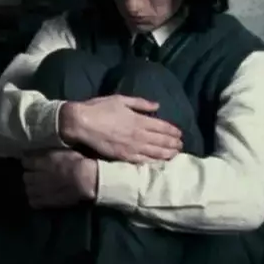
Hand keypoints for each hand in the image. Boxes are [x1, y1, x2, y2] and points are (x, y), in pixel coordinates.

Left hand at [22, 149, 97, 209]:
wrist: (86, 180)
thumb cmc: (78, 163)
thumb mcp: (62, 151)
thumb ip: (49, 153)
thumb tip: (43, 153)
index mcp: (40, 162)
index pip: (25, 162)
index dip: (29, 162)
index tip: (32, 162)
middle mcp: (36, 176)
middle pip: (25, 176)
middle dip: (30, 175)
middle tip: (36, 175)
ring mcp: (40, 190)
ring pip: (28, 189)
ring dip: (32, 187)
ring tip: (38, 186)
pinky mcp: (45, 202)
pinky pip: (33, 202)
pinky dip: (35, 199)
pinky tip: (40, 197)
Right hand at [59, 96, 183, 163]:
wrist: (82, 123)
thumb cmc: (100, 108)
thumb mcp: (121, 100)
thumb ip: (140, 103)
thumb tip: (157, 106)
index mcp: (139, 120)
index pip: (162, 126)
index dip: (173, 131)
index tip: (180, 134)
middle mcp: (138, 135)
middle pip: (161, 140)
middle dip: (173, 143)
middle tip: (182, 146)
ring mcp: (131, 147)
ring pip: (155, 152)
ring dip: (167, 153)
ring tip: (176, 155)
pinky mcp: (123, 157)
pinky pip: (142, 161)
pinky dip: (153, 162)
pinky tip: (159, 163)